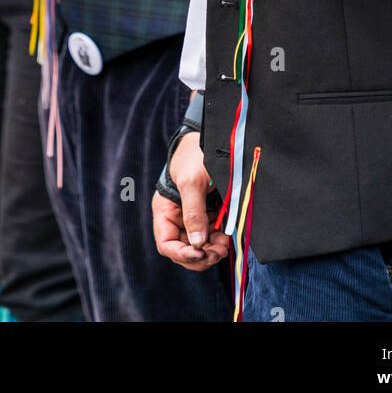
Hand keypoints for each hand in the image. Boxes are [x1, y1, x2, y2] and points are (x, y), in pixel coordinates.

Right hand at [152, 132, 228, 270]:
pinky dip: (218, 241)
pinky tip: (226, 237)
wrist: (213, 137)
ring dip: (211, 251)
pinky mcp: (207, 214)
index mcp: (165, 210)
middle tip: (217, 253)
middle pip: (183, 249)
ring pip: (198, 246)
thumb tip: (197, 243)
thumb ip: (193, 212)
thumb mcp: (192, 182)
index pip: (166, 243)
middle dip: (199, 255)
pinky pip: (210, 236)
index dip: (181, 253)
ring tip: (224, 246)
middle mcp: (177, 217)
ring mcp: (192, 216)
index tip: (200, 252)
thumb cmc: (195, 154)